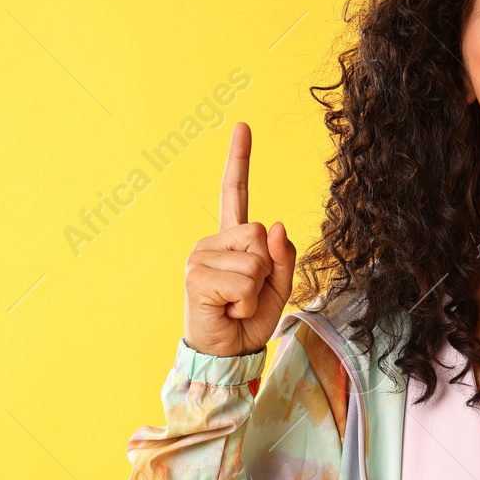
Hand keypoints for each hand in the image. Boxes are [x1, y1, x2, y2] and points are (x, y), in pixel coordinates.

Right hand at [182, 122, 296, 356]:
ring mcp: (199, 257)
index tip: (243, 126)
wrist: (226, 353)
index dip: (239, 160)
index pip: (235, 193)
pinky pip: (244, 281)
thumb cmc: (249, 319)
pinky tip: (228, 310)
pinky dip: (245, 303)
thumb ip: (283, 256)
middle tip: (247, 295)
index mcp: (232, 239)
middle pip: (259, 234)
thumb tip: (275, 225)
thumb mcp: (279, 286)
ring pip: (255, 261)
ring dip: (256, 291)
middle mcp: (211, 242)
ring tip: (236, 304)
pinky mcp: (196, 278)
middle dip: (266, 270)